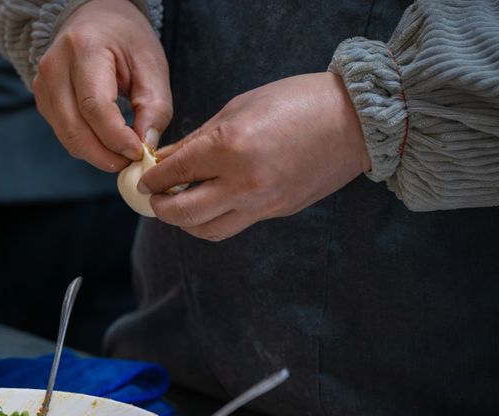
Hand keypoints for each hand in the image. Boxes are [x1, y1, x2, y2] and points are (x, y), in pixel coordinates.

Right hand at [33, 0, 172, 170]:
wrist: (95, 18)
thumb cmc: (127, 40)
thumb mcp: (152, 64)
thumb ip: (155, 108)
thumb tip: (146, 147)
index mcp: (84, 49)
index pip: (94, 106)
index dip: (117, 137)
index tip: (139, 152)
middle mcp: (55, 67)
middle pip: (75, 129)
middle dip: (106, 155)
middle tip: (132, 163)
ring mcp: (43, 85)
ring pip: (67, 137)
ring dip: (97, 154)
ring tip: (123, 153)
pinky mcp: (42, 100)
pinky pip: (64, 134)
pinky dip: (87, 146)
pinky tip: (107, 142)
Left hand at [139, 72, 370, 240]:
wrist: (354, 121)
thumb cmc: (296, 101)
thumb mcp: (237, 108)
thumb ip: (197, 139)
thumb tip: (166, 160)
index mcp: (229, 149)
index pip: (173, 174)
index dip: (152, 178)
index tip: (144, 178)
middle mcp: (243, 183)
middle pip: (183, 215)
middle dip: (160, 208)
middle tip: (154, 198)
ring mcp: (262, 204)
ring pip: (208, 231)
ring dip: (186, 223)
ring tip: (181, 205)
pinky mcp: (277, 212)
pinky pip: (235, 224)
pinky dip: (215, 219)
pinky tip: (211, 202)